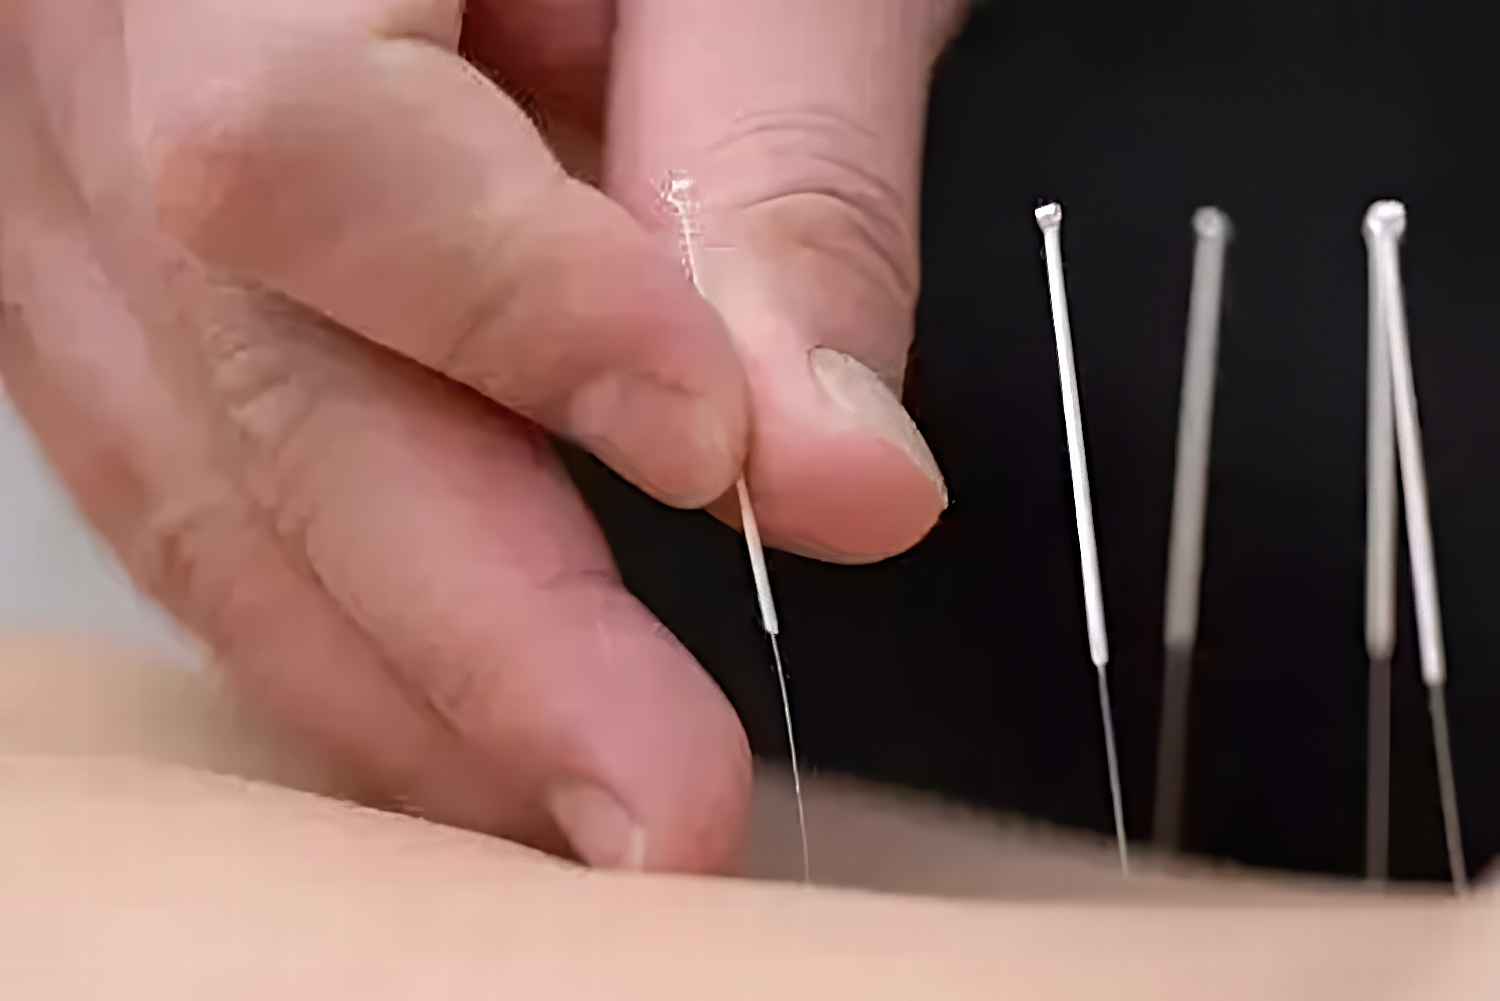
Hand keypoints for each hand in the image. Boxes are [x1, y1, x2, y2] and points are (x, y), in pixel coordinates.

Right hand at [0, 0, 962, 871]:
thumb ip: (789, 176)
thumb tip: (838, 473)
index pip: (295, 139)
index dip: (510, 322)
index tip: (721, 457)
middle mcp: (97, 37)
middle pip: (235, 370)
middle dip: (472, 626)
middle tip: (660, 799)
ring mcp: (65, 168)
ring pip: (187, 474)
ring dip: (397, 670)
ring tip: (579, 795)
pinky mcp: (102, 267)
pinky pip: (181, 477)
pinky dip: (331, 614)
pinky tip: (456, 709)